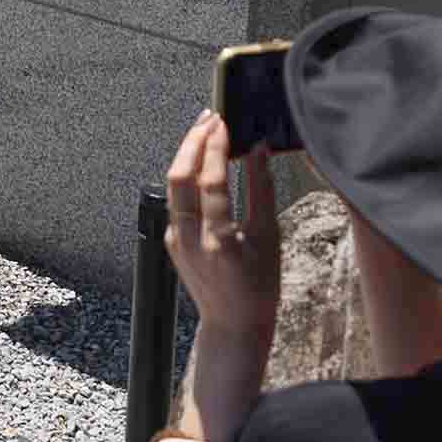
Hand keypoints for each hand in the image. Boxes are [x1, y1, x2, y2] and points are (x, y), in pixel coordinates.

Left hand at [166, 110, 281, 343]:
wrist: (233, 324)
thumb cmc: (259, 286)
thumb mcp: (270, 238)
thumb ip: (262, 190)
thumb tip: (259, 149)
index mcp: (218, 240)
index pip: (209, 180)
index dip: (215, 147)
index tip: (224, 123)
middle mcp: (189, 237)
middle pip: (178, 176)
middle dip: (192, 141)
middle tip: (210, 117)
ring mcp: (175, 238)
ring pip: (172, 185)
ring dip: (186, 154)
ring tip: (205, 130)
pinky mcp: (172, 239)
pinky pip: (175, 198)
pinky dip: (187, 174)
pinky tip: (201, 161)